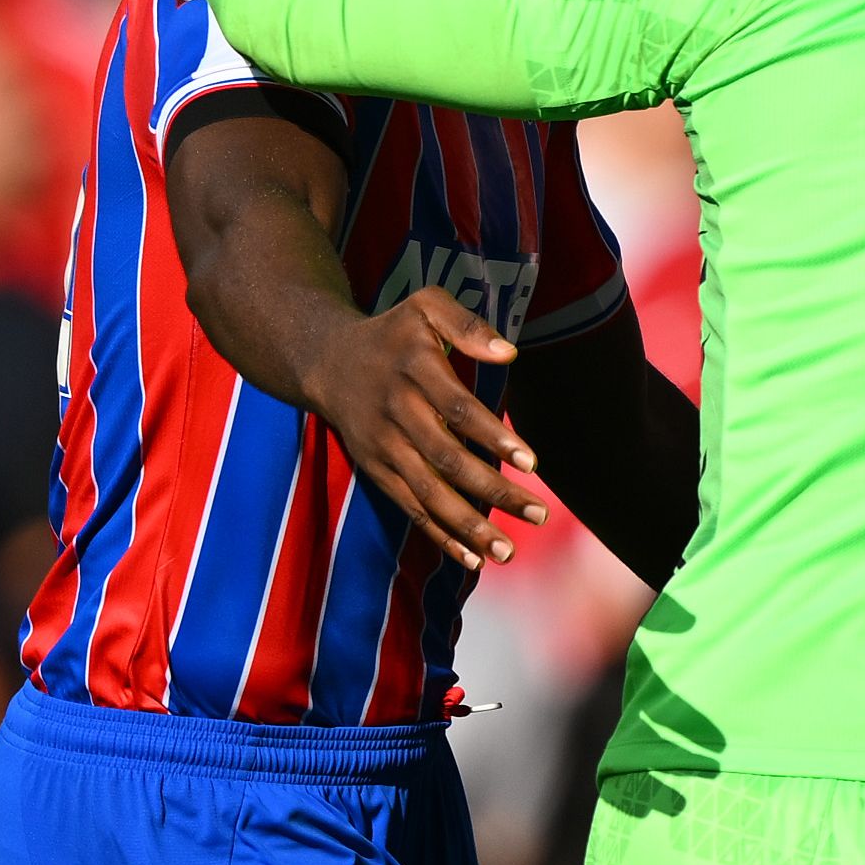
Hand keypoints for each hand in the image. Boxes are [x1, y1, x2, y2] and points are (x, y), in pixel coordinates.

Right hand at [302, 287, 545, 571]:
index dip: (493, 438)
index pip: (457, 410)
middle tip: (539, 515)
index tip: (532, 463)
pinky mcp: (377, 471)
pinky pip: (411, 508)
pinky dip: (440, 535)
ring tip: (509, 551)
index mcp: (413, 371)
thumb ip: (467, 324)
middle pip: (447, 460)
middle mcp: (396, 413)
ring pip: (428, 494)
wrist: (325, 360)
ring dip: (469, 526)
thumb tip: (509, 352)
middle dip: (493, 492)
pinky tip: (473, 558)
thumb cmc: (393, 333)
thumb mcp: (425, 306)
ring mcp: (383, 448)